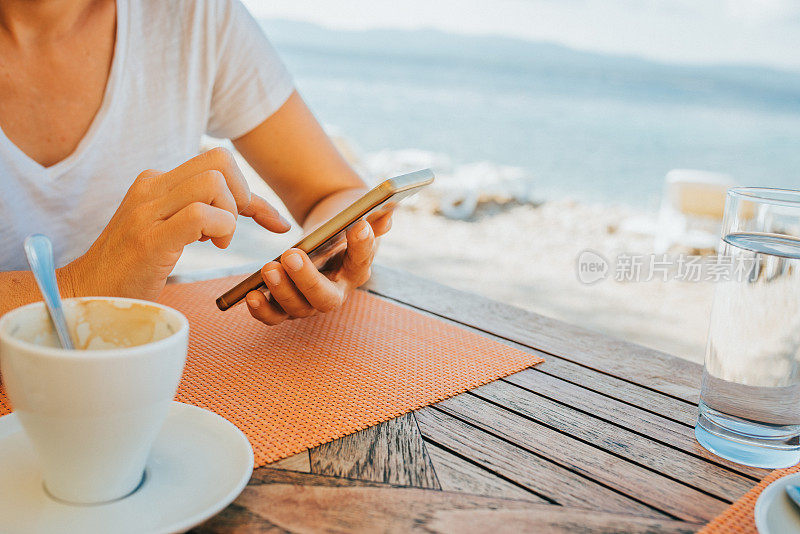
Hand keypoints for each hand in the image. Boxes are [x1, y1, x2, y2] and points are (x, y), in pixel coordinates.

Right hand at [65, 148, 290, 300]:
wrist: (86, 295)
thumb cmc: (134, 267)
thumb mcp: (171, 230)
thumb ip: (202, 213)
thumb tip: (246, 206)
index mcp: (156, 182)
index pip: (216, 164)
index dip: (253, 192)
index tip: (273, 223)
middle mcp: (151, 187)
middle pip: (219, 159)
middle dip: (242, 195)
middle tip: (232, 229)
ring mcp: (147, 211)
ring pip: (212, 181)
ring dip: (229, 214)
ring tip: (216, 240)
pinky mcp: (149, 238)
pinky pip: (199, 214)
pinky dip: (219, 227)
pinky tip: (209, 245)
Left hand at [244, 210, 391, 324]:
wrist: (327, 234)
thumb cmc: (344, 224)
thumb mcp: (359, 214)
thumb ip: (374, 215)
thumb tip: (386, 215)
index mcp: (357, 269)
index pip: (362, 260)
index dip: (362, 245)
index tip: (358, 224)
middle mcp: (337, 292)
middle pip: (326, 297)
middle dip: (308, 279)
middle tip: (291, 255)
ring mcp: (311, 302)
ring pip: (298, 307)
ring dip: (282, 291)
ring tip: (269, 268)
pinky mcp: (287, 305)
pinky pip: (275, 316)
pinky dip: (262, 310)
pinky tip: (250, 294)